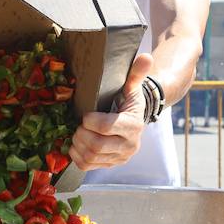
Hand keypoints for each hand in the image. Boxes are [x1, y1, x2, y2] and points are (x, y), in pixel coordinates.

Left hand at [69, 53, 153, 171]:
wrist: (136, 121)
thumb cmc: (130, 102)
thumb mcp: (133, 87)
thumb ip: (137, 73)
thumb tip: (146, 57)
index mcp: (133, 125)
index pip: (107, 126)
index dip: (90, 121)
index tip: (85, 115)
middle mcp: (129, 145)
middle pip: (96, 145)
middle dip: (81, 134)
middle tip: (77, 125)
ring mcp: (120, 158)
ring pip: (90, 158)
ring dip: (77, 145)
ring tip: (77, 133)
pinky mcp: (111, 165)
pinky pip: (88, 166)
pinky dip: (77, 156)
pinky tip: (77, 145)